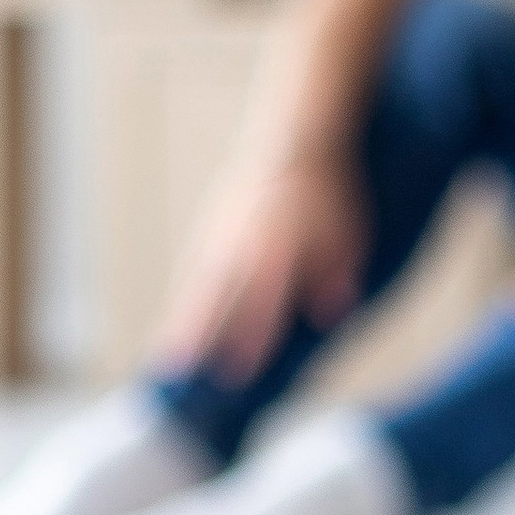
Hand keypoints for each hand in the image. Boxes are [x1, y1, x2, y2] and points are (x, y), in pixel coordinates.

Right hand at [162, 152, 367, 383]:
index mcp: (276, 243)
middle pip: (213, 294)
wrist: (296, 141)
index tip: (239, 373)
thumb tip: (331, 318)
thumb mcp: (347, 234)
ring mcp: (220, 233)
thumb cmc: (329, 194)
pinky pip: (193, 272)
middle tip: (179, 372)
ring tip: (168, 362)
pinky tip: (177, 328)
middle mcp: (240, 240)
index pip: (261, 299)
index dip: (250, 336)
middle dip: (198, 334)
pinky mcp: (210, 228)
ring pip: (195, 284)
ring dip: (181, 322)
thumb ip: (336, 275)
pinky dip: (184, 302)